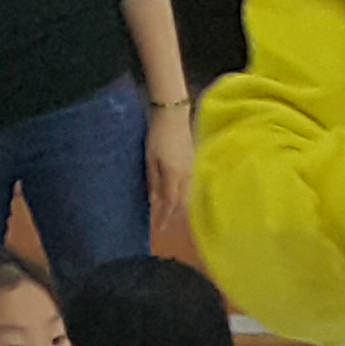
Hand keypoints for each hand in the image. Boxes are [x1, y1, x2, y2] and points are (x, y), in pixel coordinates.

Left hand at [144, 97, 193, 233]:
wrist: (174, 117)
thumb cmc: (158, 135)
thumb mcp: (150, 158)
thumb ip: (154, 181)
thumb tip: (154, 200)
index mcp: (174, 176)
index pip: (170, 203)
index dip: (165, 216)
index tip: (160, 228)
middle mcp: (186, 178)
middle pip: (181, 203)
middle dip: (173, 215)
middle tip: (166, 224)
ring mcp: (192, 172)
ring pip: (188, 197)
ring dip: (180, 207)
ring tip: (173, 215)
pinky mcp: (194, 166)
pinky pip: (190, 188)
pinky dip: (185, 197)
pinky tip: (181, 198)